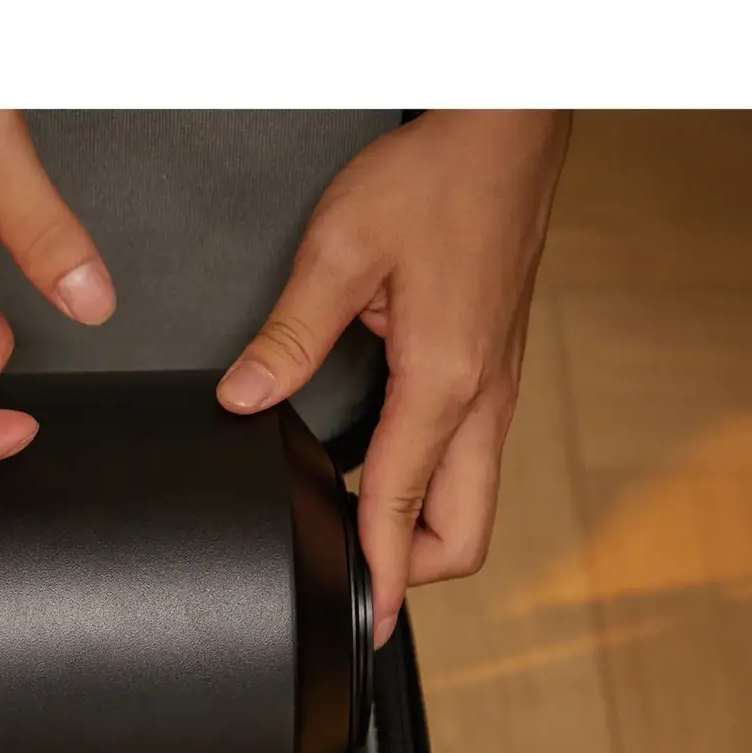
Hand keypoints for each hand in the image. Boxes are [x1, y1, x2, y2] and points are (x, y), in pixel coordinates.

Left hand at [217, 111, 571, 643]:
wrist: (507, 128)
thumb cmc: (438, 175)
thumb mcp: (342, 247)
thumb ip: (289, 332)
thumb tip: (244, 397)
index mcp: (445, 379)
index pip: (405, 510)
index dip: (377, 577)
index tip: (358, 624)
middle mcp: (484, 397)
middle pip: (464, 535)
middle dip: (410, 573)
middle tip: (350, 582)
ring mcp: (497, 388)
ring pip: (473, 502)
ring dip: (422, 533)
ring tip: (359, 538)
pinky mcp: (495, 373)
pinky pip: (469, 462)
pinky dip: (432, 491)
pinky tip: (385, 478)